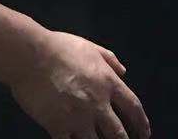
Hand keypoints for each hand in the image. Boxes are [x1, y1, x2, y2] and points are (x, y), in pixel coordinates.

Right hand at [9, 30, 149, 138]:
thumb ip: (110, 59)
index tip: (144, 133)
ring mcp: (78, 117)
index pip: (133, 107)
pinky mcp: (58, 126)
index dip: (141, 122)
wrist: (33, 56)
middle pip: (117, 131)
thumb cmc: (61, 48)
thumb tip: (123, 71)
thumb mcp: (91, 47)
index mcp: (108, 83)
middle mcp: (98, 103)